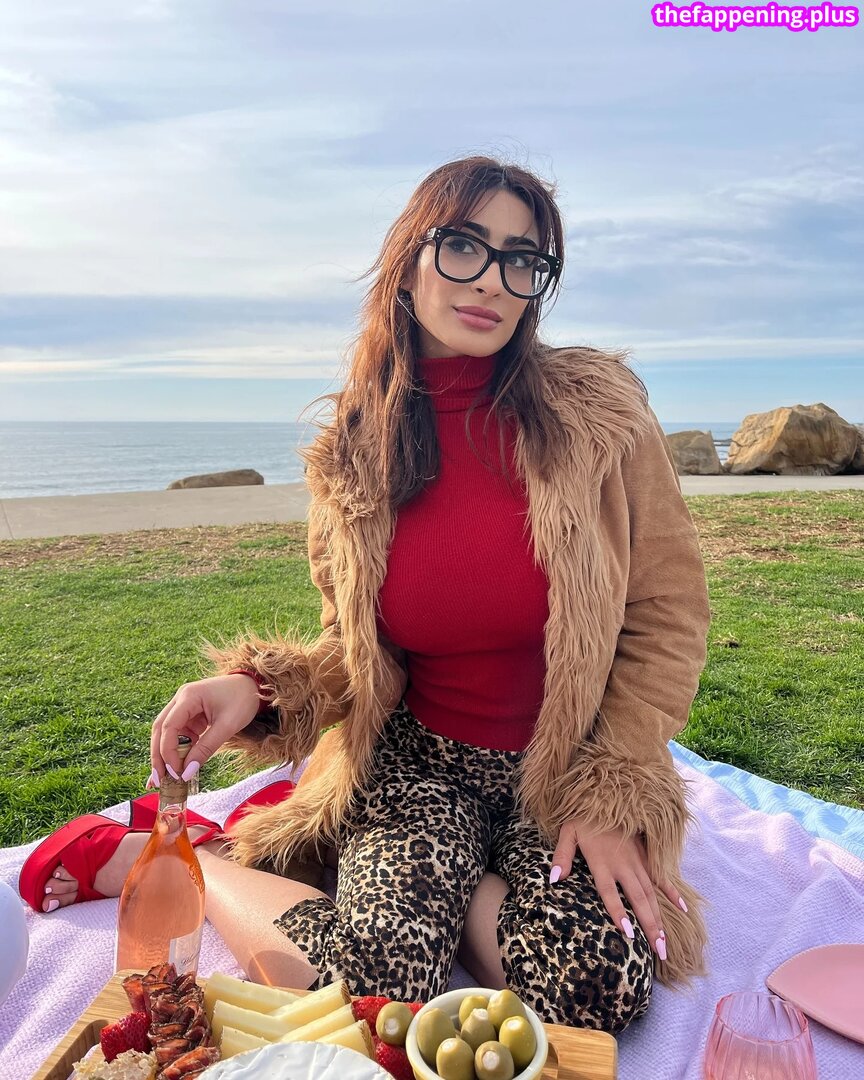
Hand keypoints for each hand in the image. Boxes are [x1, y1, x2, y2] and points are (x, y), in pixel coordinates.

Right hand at [149, 675, 261, 782]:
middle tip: (160, 779)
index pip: (169, 726)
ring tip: (168, 776)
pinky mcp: (189, 715)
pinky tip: (178, 765)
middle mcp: (181, 699)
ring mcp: (183, 706)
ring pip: (166, 733)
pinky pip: (178, 734)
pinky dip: (178, 749)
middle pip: (160, 729)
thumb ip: (206, 748)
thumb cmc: (242, 700)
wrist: (253, 685)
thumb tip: (187, 771)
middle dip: (159, 755)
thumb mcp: (227, 726)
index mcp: (189, 696)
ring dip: (166, 754)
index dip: (168, 751)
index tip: (176, 771)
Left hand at [551, 819, 686, 960]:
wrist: (605, 795)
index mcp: (602, 861)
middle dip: (649, 925)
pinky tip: (682, 909)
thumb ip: (562, 856)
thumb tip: (555, 880)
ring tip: (665, 941)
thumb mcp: (567, 833)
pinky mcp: (645, 854)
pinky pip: (661, 875)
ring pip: (650, 892)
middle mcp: (623, 863)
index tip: (629, 935)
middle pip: (637, 898)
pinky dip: (671, 892)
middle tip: (659, 950)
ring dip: (659, 916)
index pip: (610, 892)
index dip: (619, 912)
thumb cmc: (583, 817)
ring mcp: (637, 859)